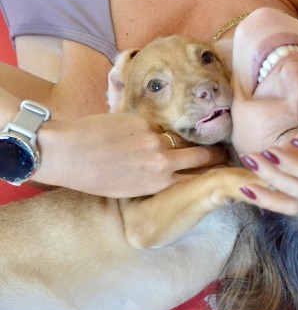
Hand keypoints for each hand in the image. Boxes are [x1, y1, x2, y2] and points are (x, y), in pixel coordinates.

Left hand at [34, 112, 227, 196]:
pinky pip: (156, 124)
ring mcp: (155, 139)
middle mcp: (162, 162)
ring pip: (178, 137)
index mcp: (158, 184)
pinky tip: (135, 129)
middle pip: (200, 156)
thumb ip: (153, 180)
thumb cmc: (89, 176)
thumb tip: (169, 169)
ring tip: (180, 136)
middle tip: (220, 151)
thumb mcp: (127, 189)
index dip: (209, 172)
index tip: (219, 168)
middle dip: (212, 154)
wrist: (64, 153)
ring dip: (180, 138)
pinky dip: (150, 127)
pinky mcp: (143, 120)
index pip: (196, 178)